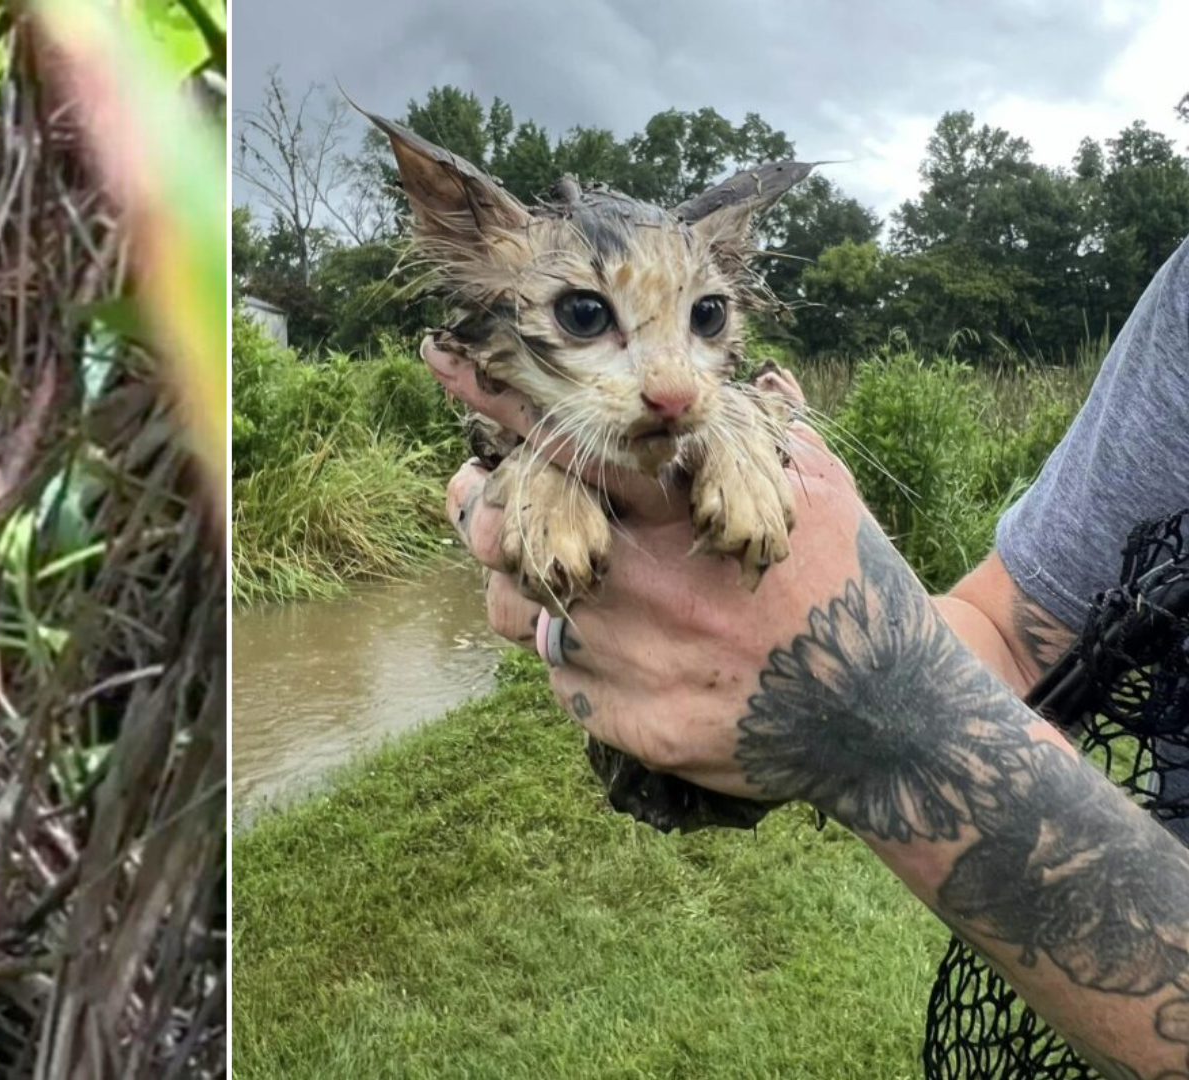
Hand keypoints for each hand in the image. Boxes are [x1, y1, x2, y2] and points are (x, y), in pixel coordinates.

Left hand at [427, 336, 901, 800]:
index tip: (444, 361)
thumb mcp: (818, 491)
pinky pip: (555, 674)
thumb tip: (750, 379)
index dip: (498, 403)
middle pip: (505, 531)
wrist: (883, 719)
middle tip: (474, 492)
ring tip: (551, 574)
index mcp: (679, 509)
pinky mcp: (620, 719)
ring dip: (515, 583)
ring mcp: (623, 655)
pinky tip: (612, 649)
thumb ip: (762, 433)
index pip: (568, 441)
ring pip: (513, 606)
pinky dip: (568, 653)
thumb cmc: (849, 588)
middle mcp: (637, 579)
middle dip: (477, 507)